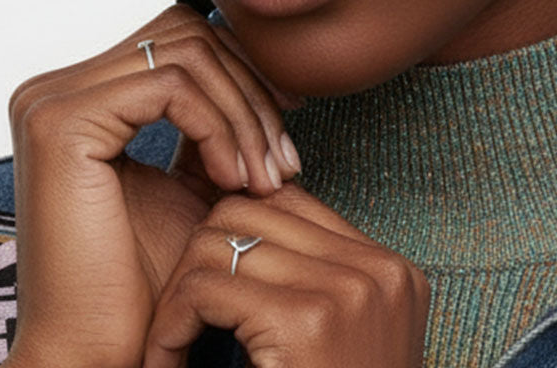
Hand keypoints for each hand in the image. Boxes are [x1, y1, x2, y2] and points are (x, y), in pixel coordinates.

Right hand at [4, 4, 301, 367]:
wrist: (98, 353)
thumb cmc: (146, 282)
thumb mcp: (194, 181)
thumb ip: (215, 122)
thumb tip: (272, 73)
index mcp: (81, 95)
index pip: (181, 39)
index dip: (243, 72)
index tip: (291, 123)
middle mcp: (55, 86)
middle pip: (186, 34)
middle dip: (249, 89)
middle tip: (285, 158)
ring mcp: (51, 100)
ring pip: (186, 55)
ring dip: (243, 113)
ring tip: (266, 179)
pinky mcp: (61, 122)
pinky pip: (170, 88)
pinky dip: (219, 127)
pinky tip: (235, 181)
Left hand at [144, 182, 429, 367]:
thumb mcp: (339, 345)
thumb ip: (311, 287)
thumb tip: (239, 226)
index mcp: (392, 272)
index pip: (288, 204)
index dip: (234, 235)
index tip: (206, 287)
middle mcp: (378, 270)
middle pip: (252, 211)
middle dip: (200, 257)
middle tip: (181, 315)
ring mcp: (349, 289)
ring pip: (220, 241)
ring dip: (179, 293)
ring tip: (170, 342)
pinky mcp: (307, 319)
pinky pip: (206, 288)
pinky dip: (170, 325)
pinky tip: (165, 360)